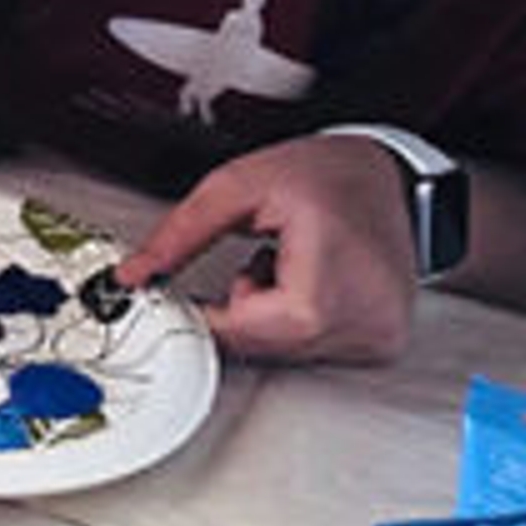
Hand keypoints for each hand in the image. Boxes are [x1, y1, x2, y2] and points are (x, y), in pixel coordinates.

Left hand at [117, 133, 418, 362]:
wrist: (391, 175)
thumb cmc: (326, 174)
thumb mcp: (239, 186)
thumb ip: (181, 234)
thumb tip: (134, 274)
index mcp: (329, 286)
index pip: (241, 329)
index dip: (205, 312)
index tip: (186, 293)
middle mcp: (363, 321)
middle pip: (262, 344)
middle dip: (242, 308)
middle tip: (260, 260)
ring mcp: (379, 337)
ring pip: (284, 350)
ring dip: (269, 314)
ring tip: (292, 263)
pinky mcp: (383, 343)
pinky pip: (313, 347)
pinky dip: (298, 319)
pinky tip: (314, 280)